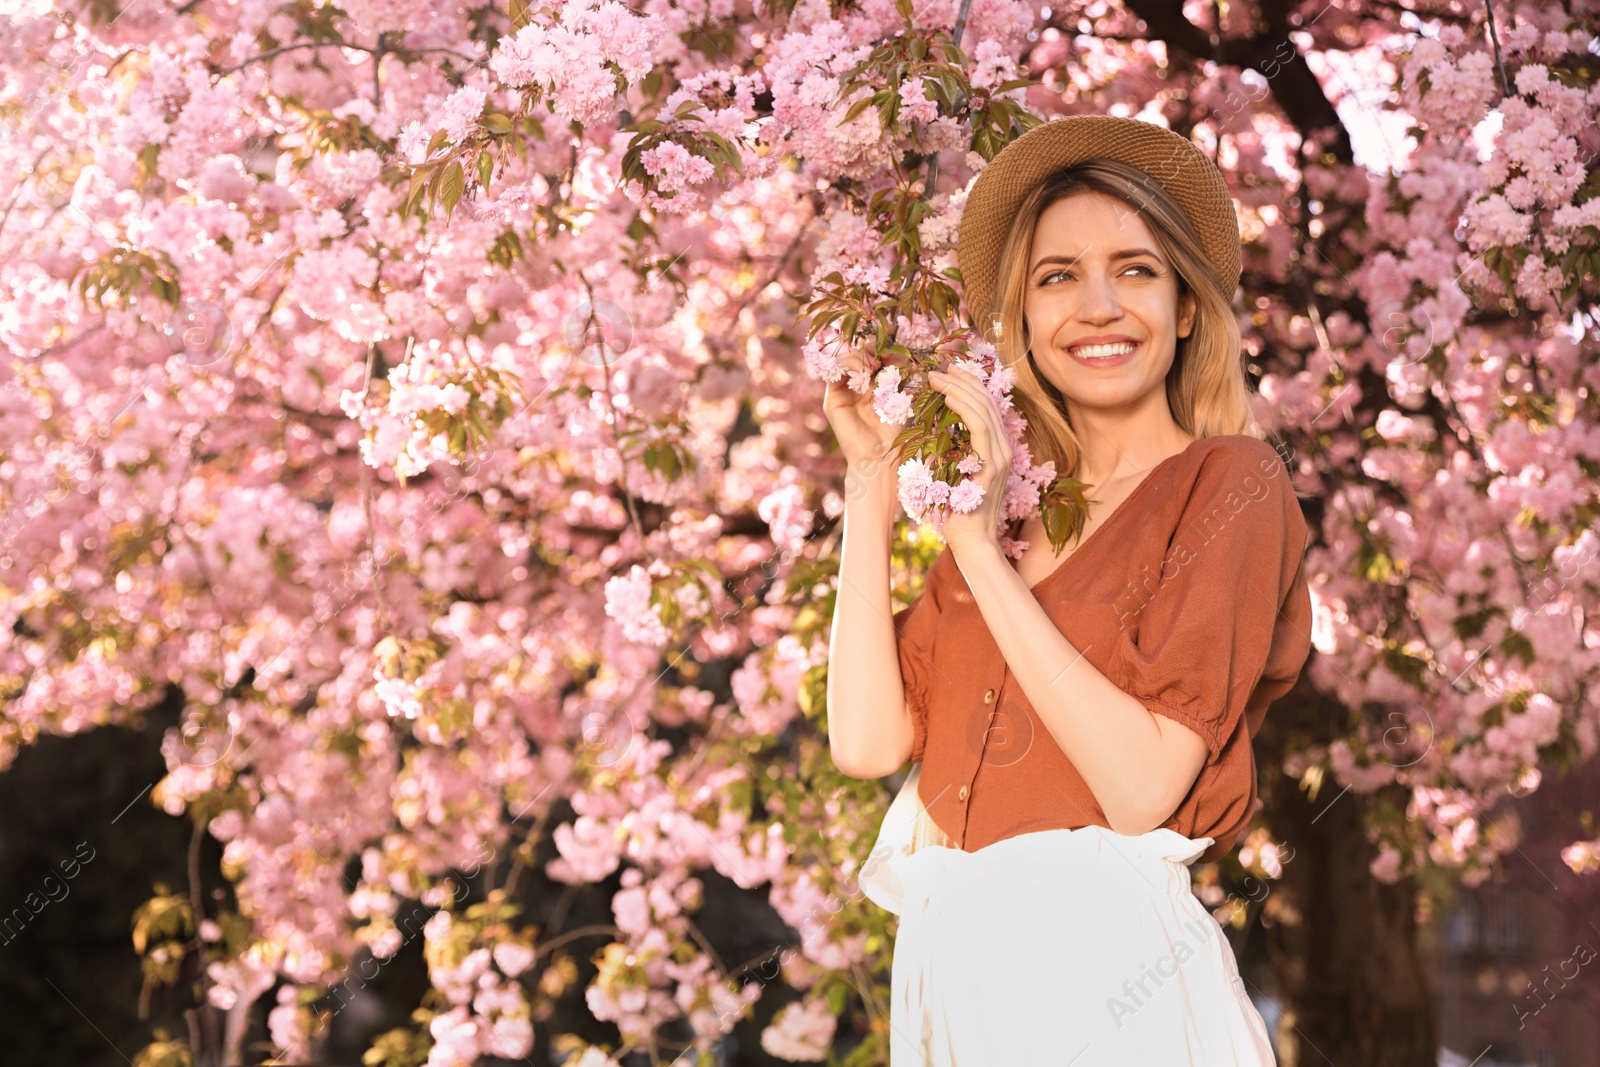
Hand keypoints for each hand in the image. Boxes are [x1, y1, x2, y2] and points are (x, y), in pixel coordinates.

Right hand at [823, 345, 901, 476]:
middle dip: (869, 349)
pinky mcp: (832, 399)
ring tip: (874, 363)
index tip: (892, 341)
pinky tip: (863, 369)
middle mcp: (854, 387)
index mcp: (870, 386)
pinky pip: (835, 373)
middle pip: (856, 356)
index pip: (870, 357)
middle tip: (883, 352)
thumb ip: (892, 375)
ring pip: (844, 361)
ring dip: (860, 357)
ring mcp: (842, 392)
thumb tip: (894, 352)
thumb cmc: (893, 430)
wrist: (880, 455)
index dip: (879, 347)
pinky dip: (848, 365)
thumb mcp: (896, 395)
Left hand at [925, 367, 1011, 558]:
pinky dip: (965, 409)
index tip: (946, 372)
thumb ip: (952, 453)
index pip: (986, 407)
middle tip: (937, 368)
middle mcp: (1003, 449)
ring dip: (959, 389)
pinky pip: (980, 430)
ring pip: (984, 411)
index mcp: (996, 449)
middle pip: (986, 403)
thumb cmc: (959, 513)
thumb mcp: (955, 475)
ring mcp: (1000, 458)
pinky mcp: (992, 468)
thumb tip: (935, 433)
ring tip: (938, 377)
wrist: (974, 543)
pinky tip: (949, 397)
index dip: (968, 385)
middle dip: (961, 381)